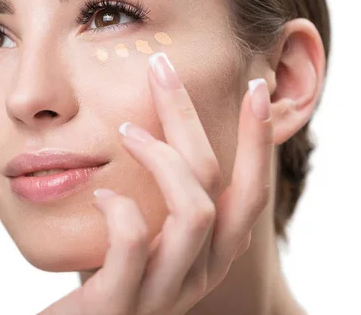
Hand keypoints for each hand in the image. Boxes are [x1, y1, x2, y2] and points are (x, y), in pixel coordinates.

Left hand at [39, 53, 272, 314]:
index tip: (254, 86)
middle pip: (217, 184)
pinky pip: (134, 243)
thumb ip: (159, 199)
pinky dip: (119, 208)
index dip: (257, 139)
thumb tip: (153, 131)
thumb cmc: (109, 280)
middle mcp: (200, 272)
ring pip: (193, 210)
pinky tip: (102, 194)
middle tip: (162, 70)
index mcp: (211, 253)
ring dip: (161, 158)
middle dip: (192, 119)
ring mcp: (164, 291)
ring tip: (127, 132)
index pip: (250, 190)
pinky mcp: (121, 305)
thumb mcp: (148, 237)